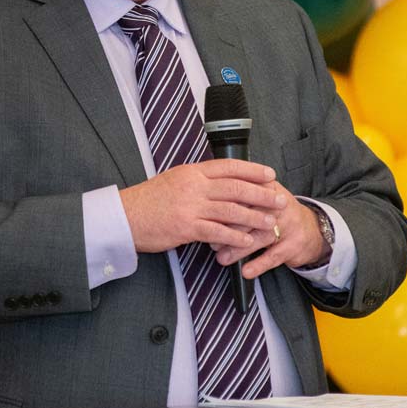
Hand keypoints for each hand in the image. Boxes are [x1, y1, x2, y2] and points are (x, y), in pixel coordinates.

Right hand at [119, 159, 285, 252]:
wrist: (126, 216)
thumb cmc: (149, 200)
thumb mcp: (174, 180)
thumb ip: (197, 181)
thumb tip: (219, 181)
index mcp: (192, 172)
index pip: (229, 167)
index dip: (252, 170)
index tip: (270, 174)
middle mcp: (194, 186)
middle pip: (236, 187)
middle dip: (261, 194)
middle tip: (279, 198)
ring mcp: (191, 206)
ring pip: (231, 210)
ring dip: (255, 217)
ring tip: (271, 222)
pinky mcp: (187, 227)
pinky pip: (218, 231)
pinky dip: (236, 237)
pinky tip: (248, 241)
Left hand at [212, 182, 331, 276]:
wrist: (312, 230)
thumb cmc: (276, 214)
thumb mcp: (261, 197)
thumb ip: (239, 197)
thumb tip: (207, 207)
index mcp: (267, 188)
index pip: (243, 194)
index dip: (224, 207)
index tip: (207, 219)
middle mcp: (279, 204)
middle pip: (250, 215)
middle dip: (228, 230)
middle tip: (211, 241)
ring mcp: (289, 224)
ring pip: (260, 236)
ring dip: (239, 249)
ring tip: (222, 258)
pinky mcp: (295, 244)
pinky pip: (274, 256)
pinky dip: (258, 265)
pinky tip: (246, 272)